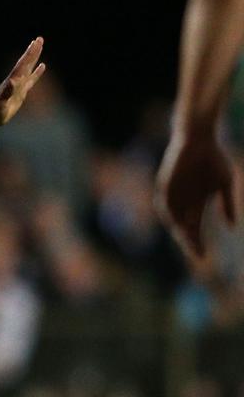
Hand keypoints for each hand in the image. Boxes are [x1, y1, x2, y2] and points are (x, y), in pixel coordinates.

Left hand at [0, 37, 46, 129]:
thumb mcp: (1, 105)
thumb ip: (7, 93)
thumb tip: (14, 80)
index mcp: (12, 82)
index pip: (22, 65)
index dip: (29, 54)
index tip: (35, 43)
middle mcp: (15, 81)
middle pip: (25, 63)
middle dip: (32, 52)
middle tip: (39, 39)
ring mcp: (18, 86)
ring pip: (28, 68)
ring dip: (34, 58)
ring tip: (39, 46)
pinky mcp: (20, 92)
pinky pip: (31, 80)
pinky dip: (37, 72)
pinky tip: (42, 66)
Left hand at [156, 131, 240, 260]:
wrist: (199, 138)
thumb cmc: (213, 158)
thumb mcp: (225, 183)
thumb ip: (227, 204)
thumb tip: (231, 227)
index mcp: (196, 202)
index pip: (194, 228)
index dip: (197, 242)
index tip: (203, 258)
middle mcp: (182, 200)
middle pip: (182, 227)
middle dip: (189, 241)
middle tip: (196, 255)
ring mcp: (172, 192)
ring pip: (173, 218)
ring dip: (179, 230)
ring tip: (187, 242)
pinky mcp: (165, 184)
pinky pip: (165, 203)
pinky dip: (170, 214)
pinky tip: (176, 224)